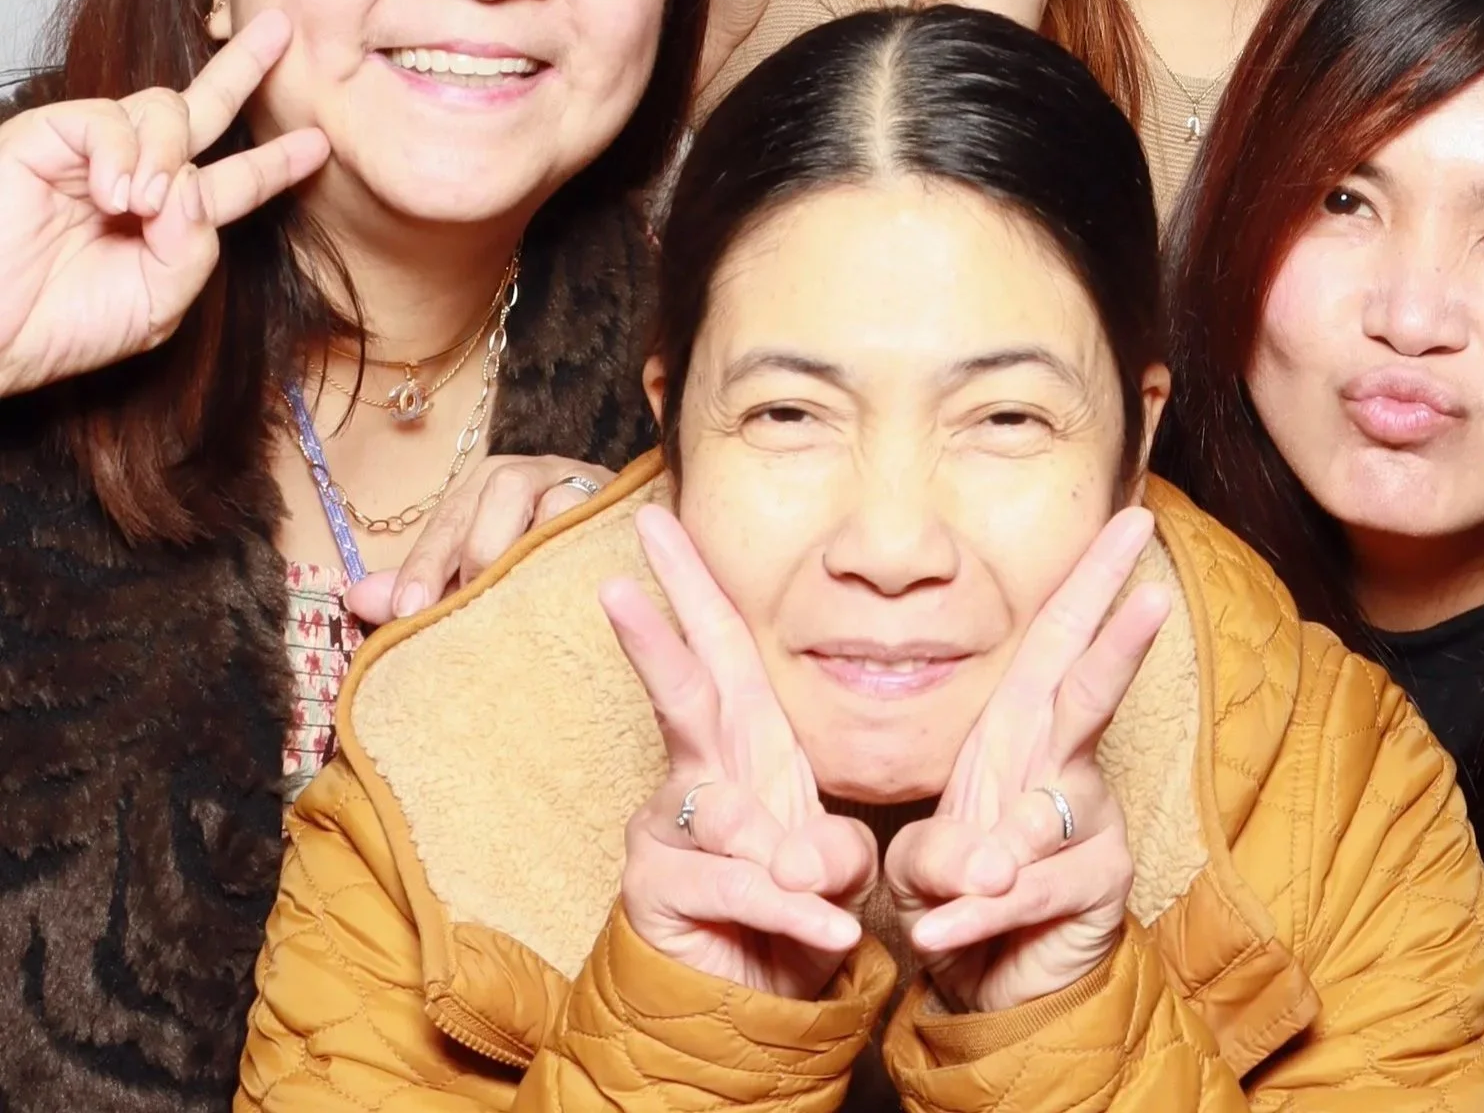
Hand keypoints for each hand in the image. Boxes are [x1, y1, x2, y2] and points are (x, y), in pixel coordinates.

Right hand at [0, 11, 327, 397]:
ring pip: (164, 110)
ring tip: (140, 206)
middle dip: (241, 68)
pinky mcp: (42, 137)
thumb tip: (193, 184)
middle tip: (280, 30)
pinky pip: (107, 118)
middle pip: (198, 108)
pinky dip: (122, 153)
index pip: (227, 181)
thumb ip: (193, 248)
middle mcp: (130, 175)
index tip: (318, 144)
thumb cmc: (57, 327)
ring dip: (168, 156)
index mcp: (160, 220)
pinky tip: (111, 194)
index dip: (272, 163)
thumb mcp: (154, 303)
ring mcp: (87, 154)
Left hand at [343, 456, 613, 624]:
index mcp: (492, 484)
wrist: (616, 549)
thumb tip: (358, 597)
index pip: (452, 515)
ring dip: (537, 550)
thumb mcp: (471, 572)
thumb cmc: (532, 564)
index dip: (428, 561)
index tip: (408, 609)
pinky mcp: (627, 510)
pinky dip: (586, 558)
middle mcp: (540, 473)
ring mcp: (589, 486)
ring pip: (561, 501)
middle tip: (466, 606)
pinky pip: (606, 527)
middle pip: (504, 488)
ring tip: (521, 604)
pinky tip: (573, 598)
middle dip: (479, 550)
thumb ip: (423, 583)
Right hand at [604, 507, 876, 998]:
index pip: (719, 647)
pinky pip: (739, 889)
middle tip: (617, 586)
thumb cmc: (797, 904)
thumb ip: (834, 849)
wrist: (758, 998)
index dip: (692, 582)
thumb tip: (808, 859)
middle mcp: (699, 775)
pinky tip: (830, 929)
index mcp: (746, 742)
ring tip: (816, 879)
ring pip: (725, 814)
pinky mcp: (659, 893)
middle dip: (652, 639)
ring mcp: (668, 833)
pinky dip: (793, 911)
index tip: (659, 515)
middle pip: (680, 695)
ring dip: (776, 848)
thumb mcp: (836, 862)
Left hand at [883, 507, 1169, 1015]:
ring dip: (1003, 846)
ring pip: (1046, 815)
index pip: (1058, 641)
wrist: (994, 984)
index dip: (1091, 580)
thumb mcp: (924, 860)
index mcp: (1020, 733)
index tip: (1130, 517)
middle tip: (1154, 593)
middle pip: (1091, 693)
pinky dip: (976, 915)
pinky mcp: (1097, 888)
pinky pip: (1028, 892)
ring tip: (972, 876)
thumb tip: (979, 862)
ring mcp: (1090, 826)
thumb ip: (937, 849)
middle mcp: (1064, 767)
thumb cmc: (961, 895)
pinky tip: (942, 928)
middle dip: (1120, 642)